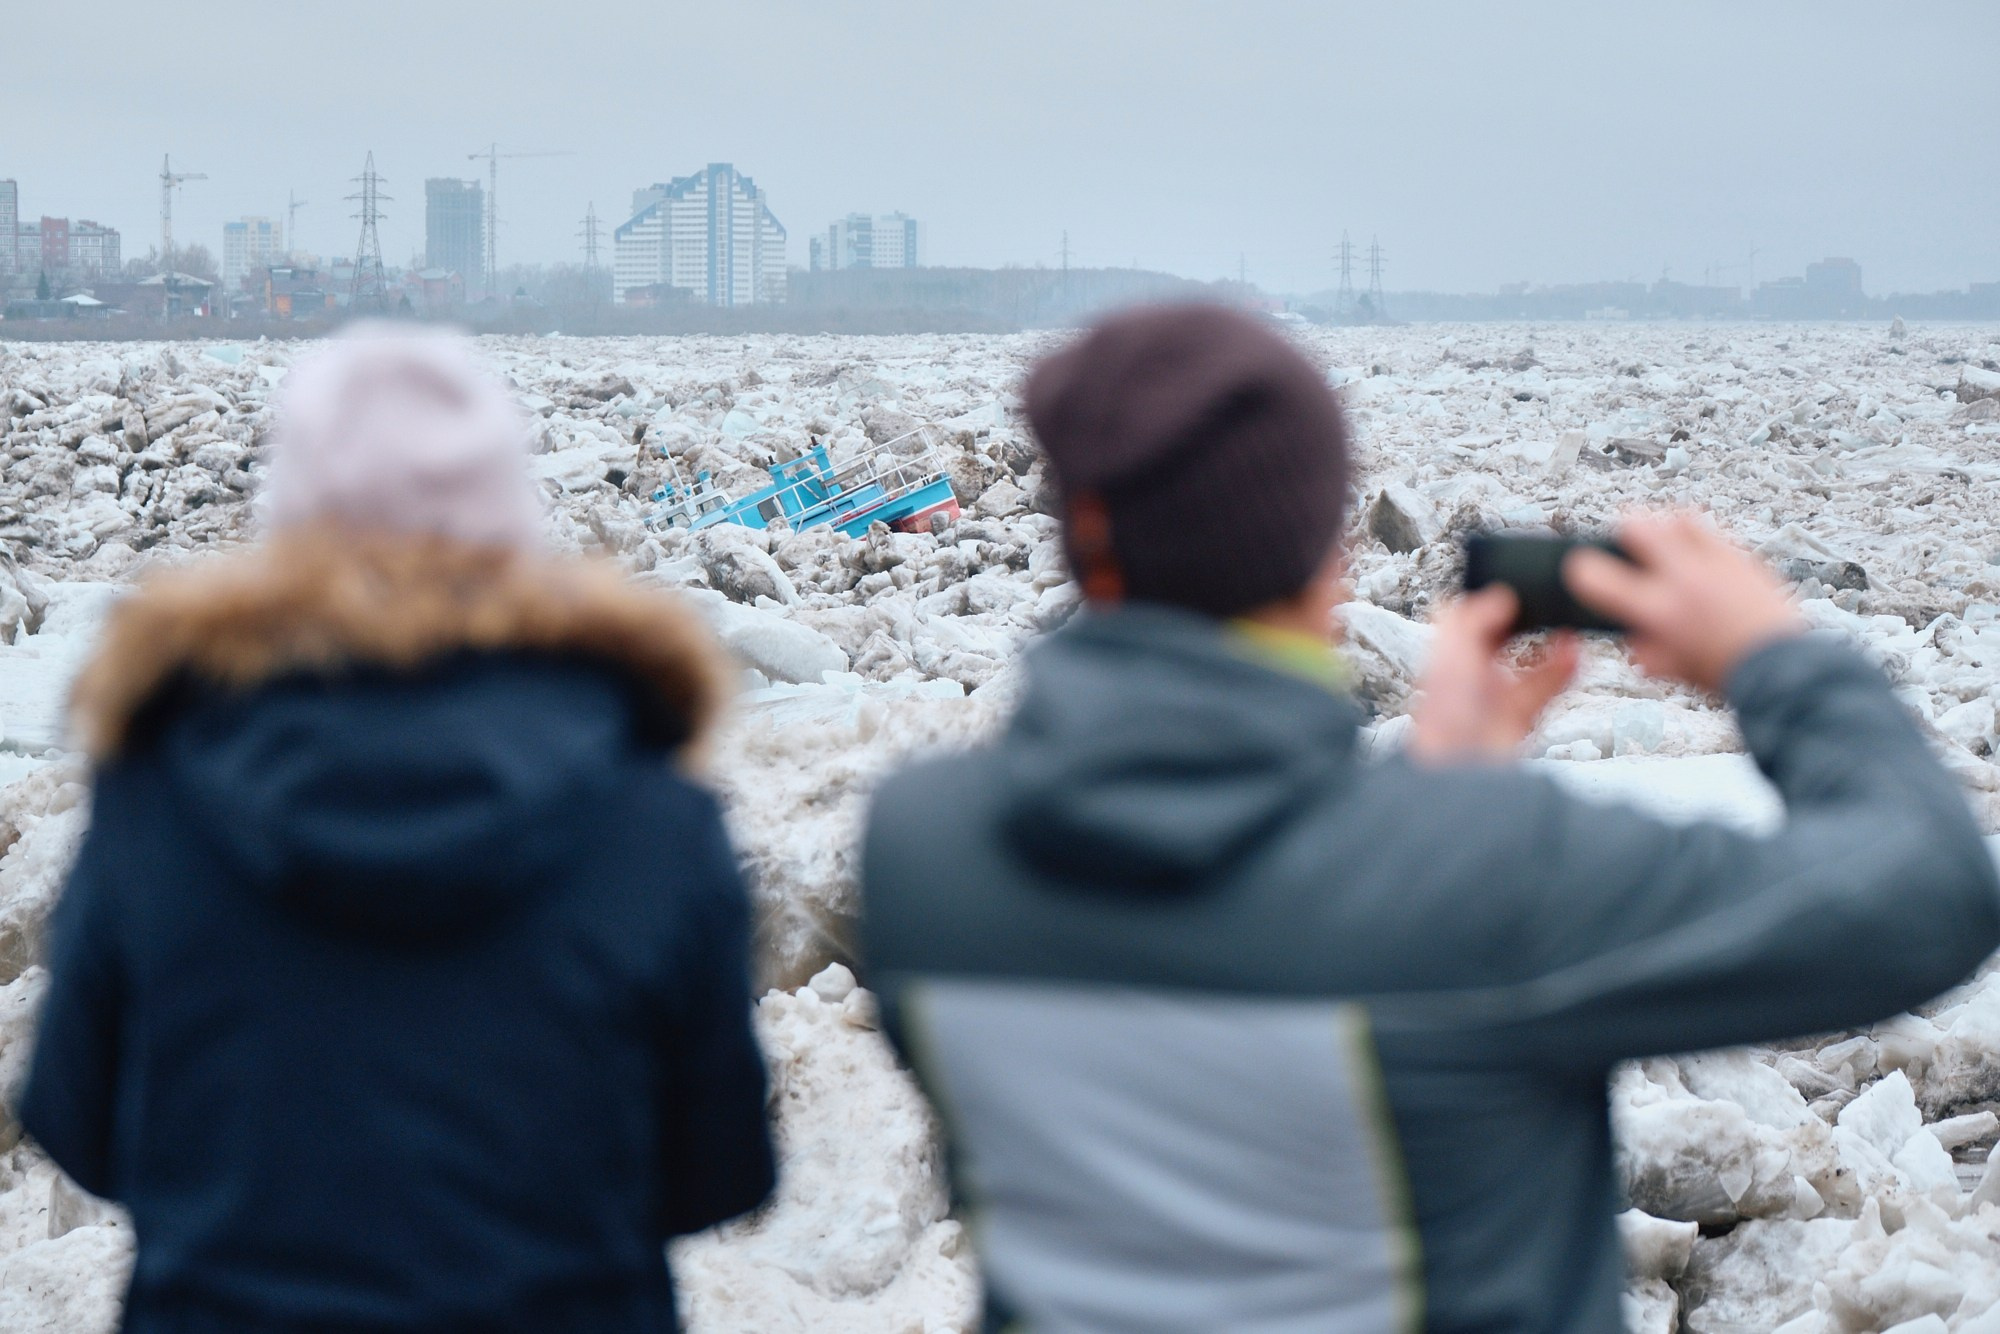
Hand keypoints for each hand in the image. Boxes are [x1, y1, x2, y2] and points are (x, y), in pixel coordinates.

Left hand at [1407, 587, 1579, 762]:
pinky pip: (1543, 685)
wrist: (1463, 767)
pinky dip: (1561, 667)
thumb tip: (1500, 596)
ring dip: (1548, 642)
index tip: (1510, 585)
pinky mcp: (1517, 714)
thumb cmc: (1445, 718)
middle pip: (1495, 635)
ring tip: (1565, 622)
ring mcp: (1494, 693)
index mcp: (1446, 654)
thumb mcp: (1454, 656)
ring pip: (1525, 660)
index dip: (1483, 600)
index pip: (1462, 617)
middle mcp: (1468, 672)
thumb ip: (1473, 621)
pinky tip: (1573, 650)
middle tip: (1540, 600)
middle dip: (1520, 618)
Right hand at [1565, 511, 1804, 693]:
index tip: (1582, 570)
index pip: (1598, 577)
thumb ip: (1648, 652)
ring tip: (1667, 538)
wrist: (1783, 667)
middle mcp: (1683, 579)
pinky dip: (1701, 540)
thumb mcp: (1675, 670)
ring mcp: (1716, 563)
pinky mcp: (1745, 559)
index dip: (1581, 571)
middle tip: (1626, 536)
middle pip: (1640, 525)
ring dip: (1666, 524)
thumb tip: (1636, 641)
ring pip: (1680, 517)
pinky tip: (1703, 557)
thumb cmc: (1728, 673)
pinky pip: (1716, 534)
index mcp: (1658, 610)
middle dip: (1625, 527)